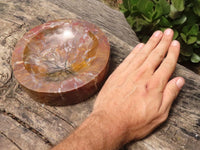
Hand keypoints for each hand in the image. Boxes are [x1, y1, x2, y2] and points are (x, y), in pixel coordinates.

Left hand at [92, 29, 184, 143]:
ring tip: (157, 33)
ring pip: (142, 54)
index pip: (166, 64)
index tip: (175, 43)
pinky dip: (135, 51)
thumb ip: (170, 95)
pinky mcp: (117, 74)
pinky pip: (128, 59)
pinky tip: (139, 46)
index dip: (172, 53)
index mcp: (154, 85)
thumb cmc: (134, 121)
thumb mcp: (159, 114)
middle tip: (168, 32)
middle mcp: (142, 76)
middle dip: (163, 42)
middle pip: (155, 55)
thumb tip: (179, 81)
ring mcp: (128, 73)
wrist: (109, 122)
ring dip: (150, 43)